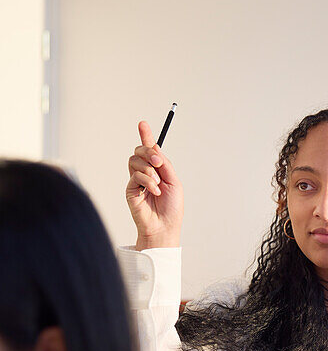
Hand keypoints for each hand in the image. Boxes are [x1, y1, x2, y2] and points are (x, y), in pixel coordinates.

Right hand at [125, 121, 183, 249]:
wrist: (165, 226)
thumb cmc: (171, 208)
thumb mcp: (174, 182)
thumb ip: (164, 164)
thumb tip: (155, 147)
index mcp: (158, 170)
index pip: (149, 150)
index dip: (146, 136)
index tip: (143, 124)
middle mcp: (145, 173)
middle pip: (139, 151)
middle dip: (149, 152)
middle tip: (159, 163)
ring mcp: (136, 181)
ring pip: (134, 161)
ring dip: (149, 170)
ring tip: (157, 184)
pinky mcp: (130, 189)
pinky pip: (135, 175)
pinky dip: (147, 181)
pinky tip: (154, 191)